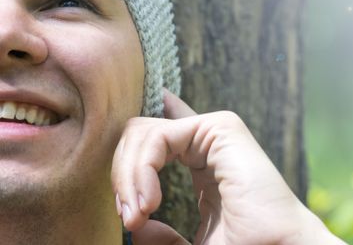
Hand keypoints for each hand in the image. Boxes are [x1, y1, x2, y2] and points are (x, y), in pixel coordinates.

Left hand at [112, 89, 344, 243]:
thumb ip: (165, 237)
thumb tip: (138, 226)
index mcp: (203, 164)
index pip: (158, 138)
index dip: (128, 160)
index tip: (125, 207)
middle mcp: (207, 143)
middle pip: (140, 136)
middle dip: (122, 176)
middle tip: (131, 219)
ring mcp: (214, 133)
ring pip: (143, 132)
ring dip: (128, 176)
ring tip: (138, 215)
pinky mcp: (220, 129)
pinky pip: (158, 136)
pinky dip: (142, 170)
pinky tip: (150, 202)